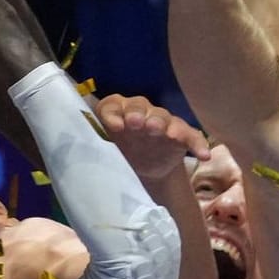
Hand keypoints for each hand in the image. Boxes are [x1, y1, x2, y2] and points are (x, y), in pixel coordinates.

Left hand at [95, 94, 210, 181]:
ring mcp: (161, 124)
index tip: (117, 127)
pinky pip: (191, 136)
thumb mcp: (103, 153)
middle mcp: (140, 113)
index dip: (114, 114)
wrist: (143, 172)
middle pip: (141, 107)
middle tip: (141, 125)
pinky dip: (198, 144)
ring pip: (164, 118)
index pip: (113, 106)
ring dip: (165, 124)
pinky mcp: (180, 137)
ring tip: (167, 134)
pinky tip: (204, 156)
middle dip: (141, 114)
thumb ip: (94, 146)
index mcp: (117, 113)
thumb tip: (74, 155)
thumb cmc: (119, 157)